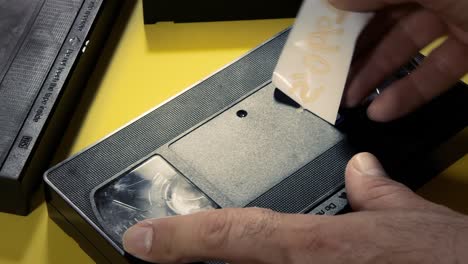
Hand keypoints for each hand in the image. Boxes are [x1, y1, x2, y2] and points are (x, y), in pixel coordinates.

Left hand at [122, 153, 467, 263]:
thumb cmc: (444, 262)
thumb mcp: (408, 218)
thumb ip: (374, 190)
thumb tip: (360, 169)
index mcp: (313, 247)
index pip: (231, 236)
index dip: (180, 237)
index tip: (143, 239)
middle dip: (189, 259)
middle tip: (160, 252)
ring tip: (194, 257)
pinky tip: (253, 263)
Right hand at [332, 0, 467, 121]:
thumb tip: (334, 2)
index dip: (346, 17)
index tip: (321, 40)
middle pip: (384, 26)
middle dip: (354, 54)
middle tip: (329, 77)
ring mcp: (453, 23)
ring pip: (406, 53)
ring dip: (375, 79)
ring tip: (347, 100)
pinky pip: (436, 73)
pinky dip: (409, 93)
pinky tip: (381, 111)